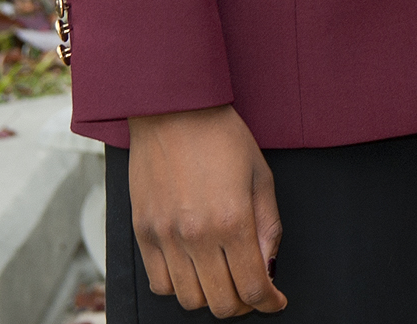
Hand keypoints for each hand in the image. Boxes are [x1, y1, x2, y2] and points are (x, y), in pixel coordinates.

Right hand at [126, 106, 285, 315]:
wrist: (174, 112)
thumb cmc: (222, 137)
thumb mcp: (261, 178)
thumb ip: (267, 228)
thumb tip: (268, 267)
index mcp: (232, 221)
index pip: (252, 286)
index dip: (268, 302)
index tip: (274, 301)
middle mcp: (196, 236)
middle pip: (220, 302)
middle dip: (242, 304)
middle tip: (252, 291)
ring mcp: (165, 237)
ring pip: (189, 299)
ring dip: (211, 296)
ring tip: (224, 279)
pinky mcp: (142, 233)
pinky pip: (159, 282)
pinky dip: (180, 286)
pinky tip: (195, 270)